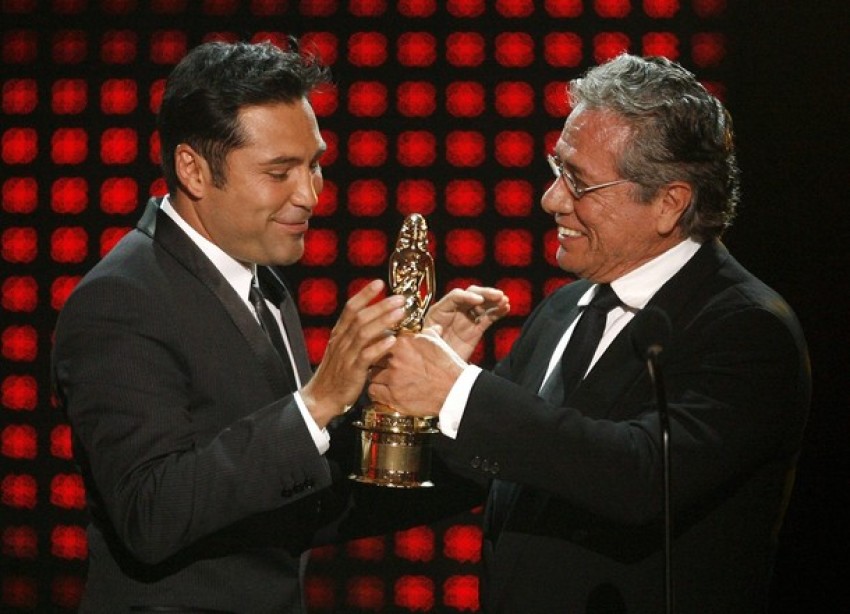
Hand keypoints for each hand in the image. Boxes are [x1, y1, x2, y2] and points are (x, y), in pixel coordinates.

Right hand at [301, 280, 405, 427]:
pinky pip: (366, 356)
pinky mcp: (352, 371)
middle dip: (380, 305)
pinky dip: (379, 347)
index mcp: (339, 334)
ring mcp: (346, 355)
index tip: (379, 283)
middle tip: (399, 298)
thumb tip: (383, 326)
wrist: (322, 397)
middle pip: (360, 317)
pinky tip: (392, 341)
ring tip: (400, 313)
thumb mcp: (345, 351)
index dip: (364, 294)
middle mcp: (341, 341)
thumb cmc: (337, 374)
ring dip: (383, 321)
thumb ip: (360, 337)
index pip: (350, 308)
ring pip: (364, 333)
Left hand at [368, 328, 465, 417]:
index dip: (380, 344)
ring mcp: (393, 379)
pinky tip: (384, 390)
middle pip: (372, 357)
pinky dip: (376, 391)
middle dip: (376, 360)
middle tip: (382, 364)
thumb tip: (430, 326)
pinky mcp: (393, 396)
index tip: (382, 348)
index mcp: (403, 343)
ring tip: (384, 378)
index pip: (379, 339)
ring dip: (376, 376)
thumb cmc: (447, 366)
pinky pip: (373, 391)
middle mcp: (395, 360)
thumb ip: (427, 332)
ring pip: (371, 374)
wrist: (455, 390)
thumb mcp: (437, 343)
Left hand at [424, 285, 509, 360]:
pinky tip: (506, 308)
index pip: (455, 296)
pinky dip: (497, 312)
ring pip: (482, 304)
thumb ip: (431, 334)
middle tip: (498, 295)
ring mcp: (467, 318)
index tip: (480, 301)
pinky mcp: (477, 327)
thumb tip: (438, 328)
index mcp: (439, 311)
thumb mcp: (427, 343)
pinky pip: (488, 316)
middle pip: (471, 294)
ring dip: (494, 301)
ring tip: (505, 301)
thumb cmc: (429, 354)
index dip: (468, 296)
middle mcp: (454, 310)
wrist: (439, 369)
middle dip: (485, 293)